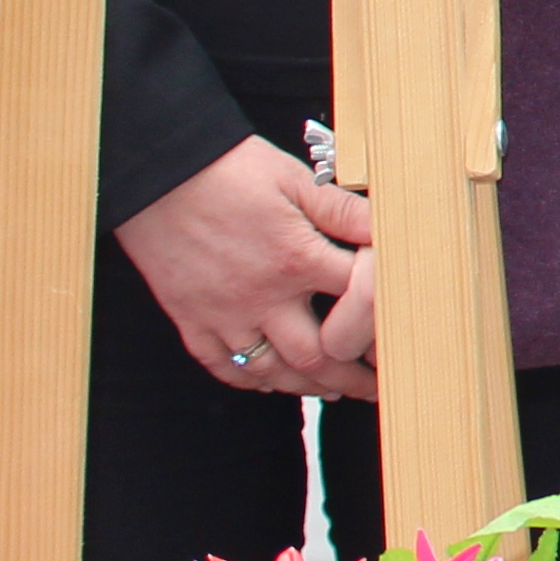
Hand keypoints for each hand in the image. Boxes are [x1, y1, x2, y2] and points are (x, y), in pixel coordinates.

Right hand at [113, 138, 376, 396]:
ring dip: (306, 386)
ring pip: (270, 371)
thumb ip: (343, 210)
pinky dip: (248, 380)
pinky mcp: (190, 319)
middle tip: (376, 387)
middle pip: (315, 355)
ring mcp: (223, 314)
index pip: (358, 301)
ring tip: (333, 389)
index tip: (404, 329)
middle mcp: (261, 296)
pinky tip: (269, 382)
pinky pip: (221, 364)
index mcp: (296, 259)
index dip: (385, 316)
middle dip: (352, 376)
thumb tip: (390, 226)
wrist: (155, 175)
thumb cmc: (227, 171)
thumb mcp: (296, 180)